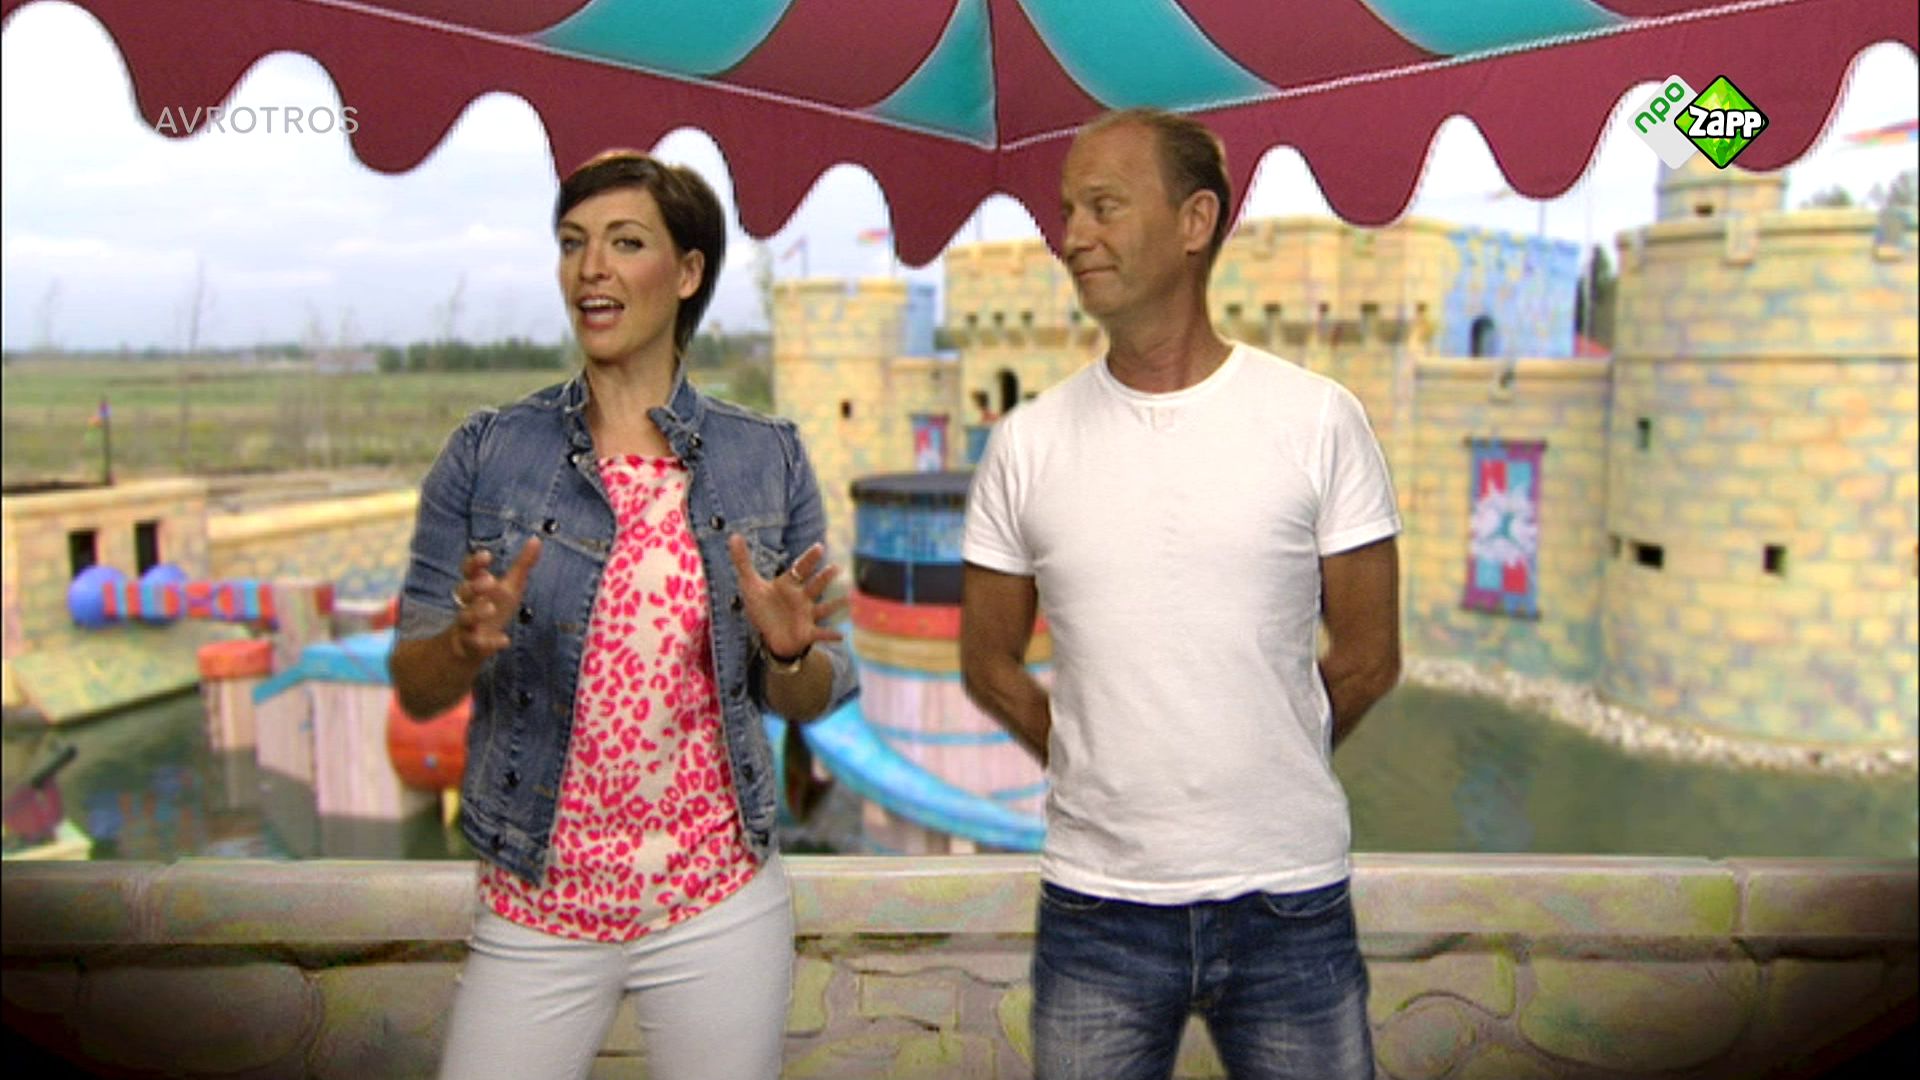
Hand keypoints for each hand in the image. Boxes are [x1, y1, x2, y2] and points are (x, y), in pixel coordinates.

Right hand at [449, 538, 542, 664]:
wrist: (471, 646)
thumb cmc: (492, 609)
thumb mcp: (509, 587)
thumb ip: (522, 565)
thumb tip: (537, 539)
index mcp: (477, 587)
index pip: (469, 571)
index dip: (475, 563)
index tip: (487, 555)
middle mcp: (468, 604)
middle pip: (463, 591)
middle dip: (474, 585)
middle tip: (489, 580)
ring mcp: (467, 625)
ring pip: (465, 617)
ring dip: (476, 612)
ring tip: (490, 607)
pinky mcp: (469, 646)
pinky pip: (475, 644)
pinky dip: (489, 643)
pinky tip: (504, 641)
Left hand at [727, 537, 845, 660]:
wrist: (770, 635)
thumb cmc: (764, 607)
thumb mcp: (750, 584)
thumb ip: (742, 561)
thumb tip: (733, 535)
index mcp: (789, 585)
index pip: (800, 569)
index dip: (808, 559)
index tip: (819, 547)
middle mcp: (801, 598)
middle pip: (815, 586)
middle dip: (825, 578)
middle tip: (836, 567)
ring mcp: (806, 615)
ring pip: (823, 608)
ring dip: (834, 605)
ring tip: (847, 600)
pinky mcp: (807, 633)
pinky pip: (821, 634)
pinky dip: (831, 636)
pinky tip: (842, 636)